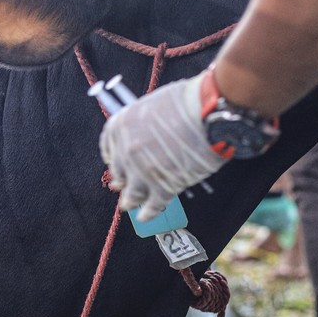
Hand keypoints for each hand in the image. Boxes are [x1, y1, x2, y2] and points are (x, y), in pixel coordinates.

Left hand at [99, 72, 228, 220]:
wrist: (208, 112)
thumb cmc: (187, 101)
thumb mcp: (154, 105)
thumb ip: (144, 123)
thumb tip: (148, 134)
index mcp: (121, 126)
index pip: (109, 149)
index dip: (114, 160)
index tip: (117, 166)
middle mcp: (126, 150)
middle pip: (119, 173)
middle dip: (122, 181)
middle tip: (124, 187)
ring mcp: (142, 171)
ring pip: (131, 194)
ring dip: (130, 202)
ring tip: (129, 206)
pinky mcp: (162, 187)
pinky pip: (152, 205)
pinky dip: (149, 213)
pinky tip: (147, 215)